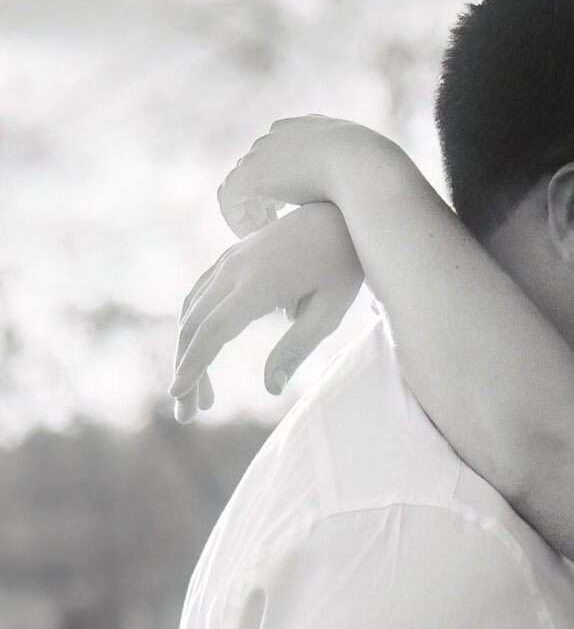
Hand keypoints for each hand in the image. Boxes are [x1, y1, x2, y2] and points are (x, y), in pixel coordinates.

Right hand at [172, 202, 362, 417]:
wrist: (338, 214)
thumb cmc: (341, 266)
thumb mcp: (328, 312)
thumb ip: (296, 348)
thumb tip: (269, 388)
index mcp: (257, 285)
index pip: (213, 331)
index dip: (193, 365)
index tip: (178, 395)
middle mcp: (233, 270)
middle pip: (194, 326)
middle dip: (186, 371)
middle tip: (187, 414)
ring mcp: (228, 261)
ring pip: (192, 310)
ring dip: (189, 353)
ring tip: (200, 396)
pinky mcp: (231, 258)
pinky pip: (200, 294)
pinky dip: (194, 326)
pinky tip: (201, 353)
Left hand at [216, 113, 382, 238]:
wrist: (365, 167)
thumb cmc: (379, 177)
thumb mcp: (376, 174)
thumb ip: (368, 181)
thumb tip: (384, 197)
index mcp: (314, 128)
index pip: (287, 148)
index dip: (287, 178)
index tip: (295, 205)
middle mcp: (285, 134)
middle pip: (261, 162)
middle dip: (266, 194)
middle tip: (273, 223)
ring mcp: (265, 152)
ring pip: (244, 181)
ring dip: (252, 209)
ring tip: (264, 233)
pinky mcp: (252, 174)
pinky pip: (231, 198)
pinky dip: (239, 219)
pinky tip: (255, 237)